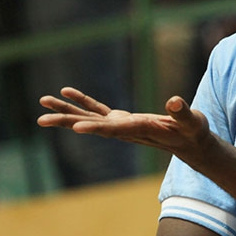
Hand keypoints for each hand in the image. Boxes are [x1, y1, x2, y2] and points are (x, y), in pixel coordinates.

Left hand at [37, 87, 209, 154]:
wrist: (191, 143)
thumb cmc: (193, 132)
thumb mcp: (192, 122)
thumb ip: (182, 113)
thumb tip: (174, 101)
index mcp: (139, 130)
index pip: (114, 130)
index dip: (96, 127)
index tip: (77, 128)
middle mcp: (124, 130)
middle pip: (91, 126)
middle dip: (67, 121)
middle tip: (41, 119)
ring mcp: (121, 125)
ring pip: (89, 117)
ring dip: (66, 111)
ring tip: (43, 101)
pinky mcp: (122, 119)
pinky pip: (98, 109)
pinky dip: (82, 101)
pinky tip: (66, 92)